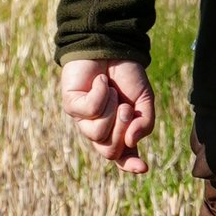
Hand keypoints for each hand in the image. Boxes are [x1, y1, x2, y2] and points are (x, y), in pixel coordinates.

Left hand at [60, 54, 156, 172]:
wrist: (112, 47)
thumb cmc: (127, 75)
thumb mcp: (144, 101)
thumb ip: (144, 124)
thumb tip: (131, 142)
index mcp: (118, 131)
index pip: (122, 156)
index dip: (130, 164)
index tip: (143, 168)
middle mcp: (99, 129)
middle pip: (109, 150)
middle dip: (122, 130)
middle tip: (126, 108)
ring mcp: (83, 120)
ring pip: (98, 133)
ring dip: (111, 109)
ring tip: (113, 91)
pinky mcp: (71, 106)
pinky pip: (89, 111)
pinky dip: (101, 94)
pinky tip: (101, 81)